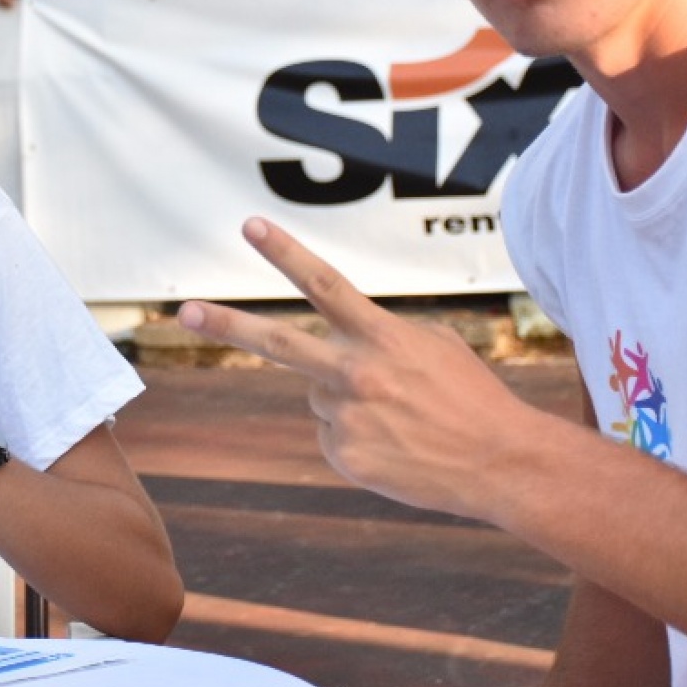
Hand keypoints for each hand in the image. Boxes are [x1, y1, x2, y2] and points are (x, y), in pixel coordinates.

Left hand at [177, 218, 529, 514]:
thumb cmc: (470, 395)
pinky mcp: (345, 456)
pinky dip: (358, 438)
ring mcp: (346, 417)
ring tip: (401, 416)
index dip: (286, 252)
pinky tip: (397, 444)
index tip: (251, 224)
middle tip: (185, 311)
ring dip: (350, 401)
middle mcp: (355, 373)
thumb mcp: (433, 344)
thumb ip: (376, 337)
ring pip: (319, 396)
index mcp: (381, 336)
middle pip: (280, 341)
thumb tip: (335, 351)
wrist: (501, 462)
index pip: (325, 283)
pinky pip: (333, 436)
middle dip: (227, 324)